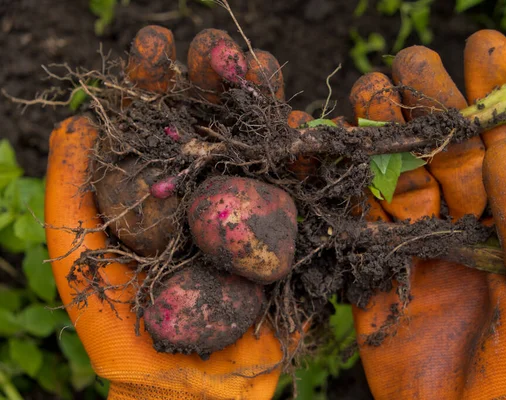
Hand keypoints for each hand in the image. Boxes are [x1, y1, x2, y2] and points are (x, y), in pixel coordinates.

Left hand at [45, 26, 285, 399]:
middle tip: (211, 48)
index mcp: (155, 185)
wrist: (186, 388)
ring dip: (260, 98)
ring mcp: (247, 205)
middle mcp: (204, 187)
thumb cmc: (121, 329)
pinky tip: (299, 115)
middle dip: (210, 77)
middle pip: (210, 120)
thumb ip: (72, 190)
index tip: (154, 47)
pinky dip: (302, 148)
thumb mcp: (78, 258)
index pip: (155, 120)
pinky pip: (299, 183)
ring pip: (257, 140)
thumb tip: (75, 120)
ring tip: (258, 64)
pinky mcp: (285, 230)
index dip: (153, 81)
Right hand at [350, 30, 505, 398]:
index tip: (483, 47)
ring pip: (399, 173)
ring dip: (385, 130)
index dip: (497, 95)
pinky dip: (345, 178)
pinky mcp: (372, 266)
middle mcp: (467, 226)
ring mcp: (416, 243)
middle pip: (447, 150)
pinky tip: (334, 143)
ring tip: (369, 90)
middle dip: (431, 102)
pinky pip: (357, 213)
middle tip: (409, 63)